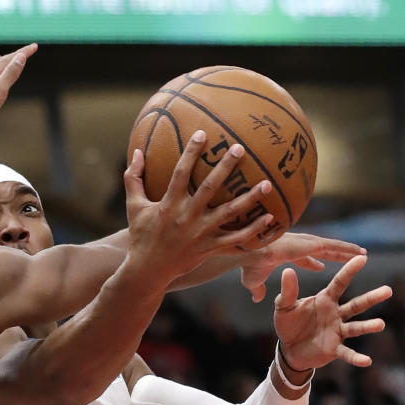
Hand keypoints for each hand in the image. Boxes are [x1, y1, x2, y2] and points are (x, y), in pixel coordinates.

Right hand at [122, 130, 274, 285]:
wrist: (147, 271)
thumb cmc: (141, 236)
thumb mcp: (134, 206)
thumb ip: (134, 178)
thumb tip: (138, 151)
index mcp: (169, 204)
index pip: (181, 173)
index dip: (191, 152)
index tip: (202, 133)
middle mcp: (187, 217)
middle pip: (210, 188)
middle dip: (225, 167)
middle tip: (239, 148)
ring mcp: (200, 233)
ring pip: (229, 213)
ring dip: (249, 198)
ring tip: (267, 183)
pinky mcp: (210, 248)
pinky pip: (236, 238)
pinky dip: (253, 229)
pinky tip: (270, 217)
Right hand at [241, 233, 366, 302]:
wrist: (251, 254)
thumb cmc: (250, 265)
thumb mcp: (254, 281)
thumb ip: (258, 289)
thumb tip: (256, 298)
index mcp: (287, 253)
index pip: (303, 258)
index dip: (311, 262)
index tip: (320, 265)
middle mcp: (299, 246)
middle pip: (322, 251)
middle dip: (335, 253)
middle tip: (348, 256)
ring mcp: (306, 244)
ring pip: (332, 247)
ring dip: (347, 250)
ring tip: (362, 253)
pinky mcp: (312, 244)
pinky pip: (335, 247)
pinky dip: (348, 249)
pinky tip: (360, 252)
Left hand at [274, 255, 391, 370]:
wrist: (288, 349)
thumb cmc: (289, 324)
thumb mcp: (284, 307)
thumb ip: (288, 291)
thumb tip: (287, 270)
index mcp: (325, 300)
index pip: (340, 283)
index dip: (350, 271)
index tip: (362, 257)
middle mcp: (336, 314)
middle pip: (357, 305)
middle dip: (372, 298)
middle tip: (388, 290)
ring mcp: (337, 332)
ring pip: (356, 328)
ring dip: (368, 326)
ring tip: (381, 324)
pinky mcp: (334, 349)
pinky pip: (347, 353)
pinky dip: (357, 357)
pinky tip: (367, 361)